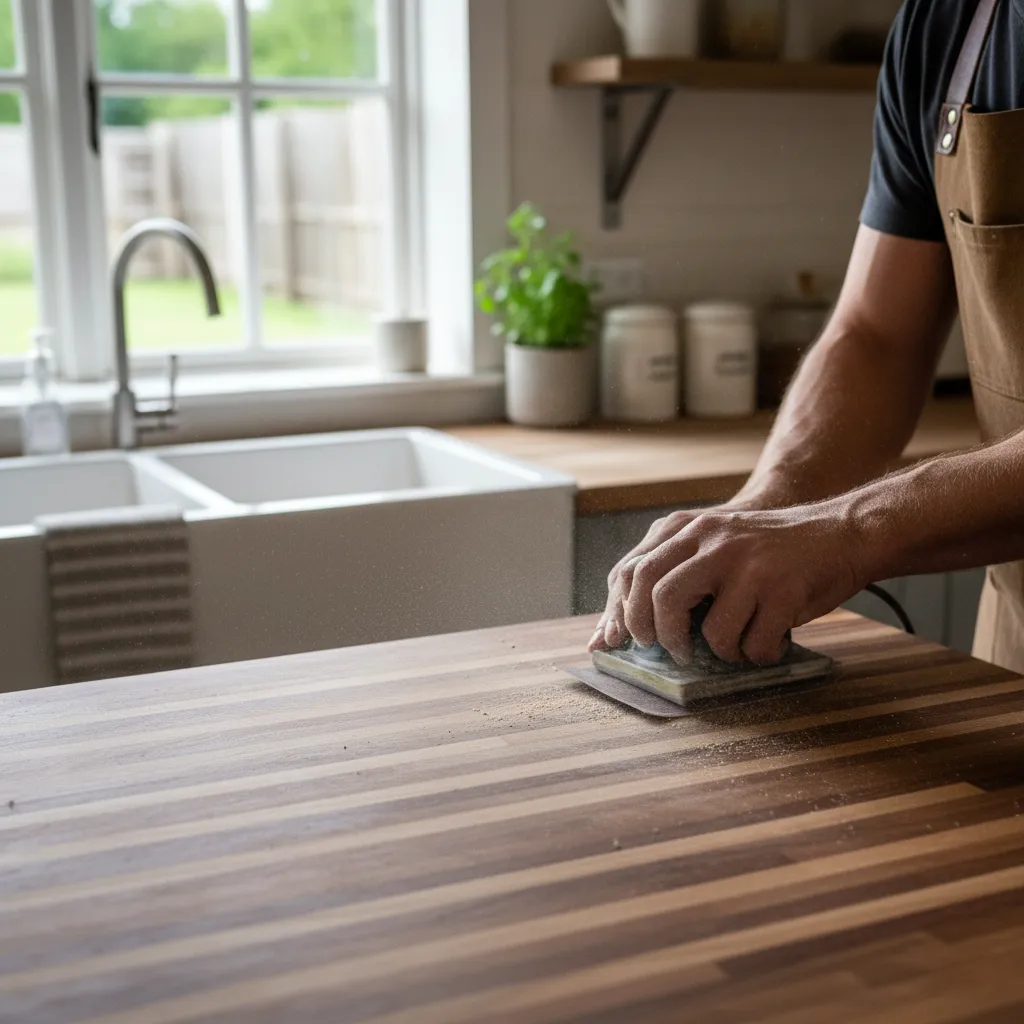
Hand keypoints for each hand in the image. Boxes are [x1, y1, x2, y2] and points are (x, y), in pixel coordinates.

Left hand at [618, 502, 866, 664]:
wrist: (842, 531)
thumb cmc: (770, 552)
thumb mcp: (715, 544)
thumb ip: (672, 572)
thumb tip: (615, 629)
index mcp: (689, 528)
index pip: (632, 570)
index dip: (619, 613)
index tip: (618, 640)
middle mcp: (713, 540)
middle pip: (659, 595)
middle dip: (659, 635)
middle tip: (673, 651)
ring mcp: (748, 565)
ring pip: (710, 630)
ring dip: (718, 651)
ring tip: (733, 644)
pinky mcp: (782, 589)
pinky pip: (753, 643)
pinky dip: (756, 653)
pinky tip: (766, 641)